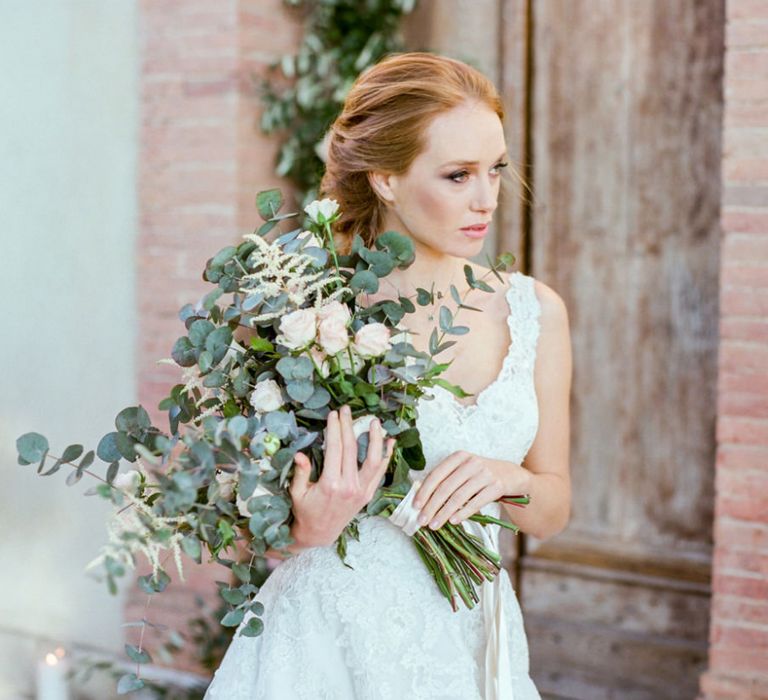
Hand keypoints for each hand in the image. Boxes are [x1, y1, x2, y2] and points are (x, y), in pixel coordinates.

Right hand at [289, 404, 394, 547]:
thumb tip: (299, 454)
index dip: (335, 429)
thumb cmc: (305, 511)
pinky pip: (380, 473)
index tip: (333, 414)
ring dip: (375, 439)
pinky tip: (390, 442)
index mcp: (330, 484)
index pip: (335, 449)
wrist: (320, 533)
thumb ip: (301, 473)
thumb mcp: (297, 493)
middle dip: (349, 426)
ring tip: (374, 422)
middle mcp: (349, 487)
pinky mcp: (368, 495)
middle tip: (347, 410)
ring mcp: (362, 491)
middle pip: (352, 449)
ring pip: (374, 460)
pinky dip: (386, 456)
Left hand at [413, 451, 527, 529]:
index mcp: (458, 457)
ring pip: (458, 497)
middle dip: (431, 506)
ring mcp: (485, 474)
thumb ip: (446, 479)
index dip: (424, 491)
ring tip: (434, 525)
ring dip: (444, 513)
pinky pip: (475, 503)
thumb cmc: (482, 475)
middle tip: (422, 520)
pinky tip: (453, 522)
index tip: (415, 506)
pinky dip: (463, 513)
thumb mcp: (464, 470)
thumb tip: (422, 497)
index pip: (436, 474)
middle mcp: (471, 462)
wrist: (512, 475)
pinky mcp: (496, 486)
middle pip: (445, 487)